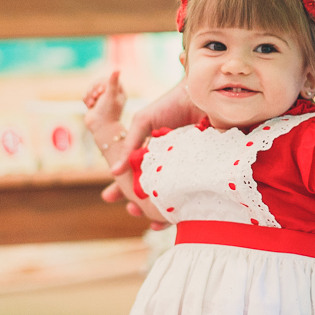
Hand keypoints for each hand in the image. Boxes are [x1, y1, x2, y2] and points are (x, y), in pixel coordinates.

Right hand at [83, 70, 126, 131]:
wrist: (100, 128)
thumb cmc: (108, 112)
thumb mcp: (110, 95)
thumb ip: (112, 81)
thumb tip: (117, 68)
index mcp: (119, 91)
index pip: (107, 79)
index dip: (102, 83)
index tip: (102, 91)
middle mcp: (111, 94)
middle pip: (98, 82)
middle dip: (94, 89)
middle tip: (96, 96)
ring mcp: (101, 98)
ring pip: (90, 88)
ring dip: (89, 95)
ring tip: (92, 103)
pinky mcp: (93, 103)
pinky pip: (86, 95)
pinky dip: (86, 100)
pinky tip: (89, 107)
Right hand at [100, 78, 203, 217]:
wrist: (199, 94)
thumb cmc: (170, 105)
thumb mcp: (143, 121)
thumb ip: (129, 145)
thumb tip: (113, 172)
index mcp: (152, 156)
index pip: (135, 177)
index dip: (122, 189)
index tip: (108, 198)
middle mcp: (170, 166)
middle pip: (153, 192)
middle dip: (141, 206)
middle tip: (133, 211)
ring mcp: (188, 170)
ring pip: (174, 198)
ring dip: (162, 213)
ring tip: (153, 221)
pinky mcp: (206, 171)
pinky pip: (196, 193)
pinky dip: (188, 206)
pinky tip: (180, 214)